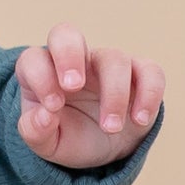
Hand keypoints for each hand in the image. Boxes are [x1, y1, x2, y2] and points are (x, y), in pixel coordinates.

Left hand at [15, 26, 163, 170]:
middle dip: (69, 56)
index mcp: (43, 73)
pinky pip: (150, 70)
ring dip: (114, 94)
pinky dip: (148, 93)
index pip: (34, 60)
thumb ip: (35, 132)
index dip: (41, 77)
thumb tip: (45, 116)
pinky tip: (139, 120)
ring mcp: (107, 64)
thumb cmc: (68, 137)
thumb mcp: (46, 143)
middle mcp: (74, 61)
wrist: (101, 149)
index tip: (53, 107)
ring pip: (114, 58)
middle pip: (66, 35)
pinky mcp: (139, 74)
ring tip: (110, 128)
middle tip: (74, 87)